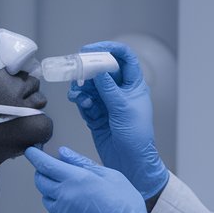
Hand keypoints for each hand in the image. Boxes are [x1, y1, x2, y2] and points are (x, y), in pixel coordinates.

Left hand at [26, 146, 160, 212]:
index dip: (34, 156)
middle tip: (52, 170)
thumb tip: (63, 153)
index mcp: (75, 179)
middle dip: (42, 172)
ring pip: (45, 198)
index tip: (31, 151)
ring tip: (71, 192)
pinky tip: (69, 209)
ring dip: (51, 192)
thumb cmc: (125, 204)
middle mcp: (64, 195)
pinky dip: (55, 211)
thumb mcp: (110, 175)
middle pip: (40, 180)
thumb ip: (83, 163)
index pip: (45, 164)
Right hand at [66, 41, 167, 198]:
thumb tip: (98, 70)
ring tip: (78, 94)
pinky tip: (81, 104)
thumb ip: (108, 88)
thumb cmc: (137, 137)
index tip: (90, 50)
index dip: (108, 50)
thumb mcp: (123, 108)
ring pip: (90, 86)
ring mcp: (107, 103)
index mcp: (134, 85)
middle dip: (88, 70)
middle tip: (76, 71)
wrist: (131, 162)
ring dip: (82, 88)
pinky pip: (85, 101)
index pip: (123, 58)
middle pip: (102, 70)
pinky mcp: (96, 115)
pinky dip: (80, 101)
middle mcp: (120, 91)